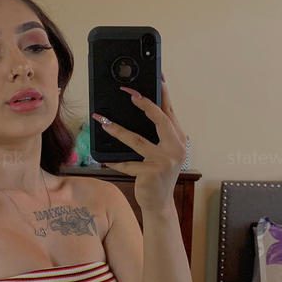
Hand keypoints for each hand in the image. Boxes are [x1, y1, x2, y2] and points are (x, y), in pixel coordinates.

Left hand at [91, 73, 186, 213]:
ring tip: (103, 121)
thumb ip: (157, 134)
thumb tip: (140, 110)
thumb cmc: (158, 175)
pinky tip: (103, 158)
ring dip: (118, 130)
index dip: (163, 94)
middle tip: (129, 92)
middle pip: (161, 120)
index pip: (170, 112)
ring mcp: (164, 161)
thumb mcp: (163, 152)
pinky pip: (127, 163)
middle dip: (144, 104)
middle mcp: (176, 148)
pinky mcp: (151, 172)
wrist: (160, 203)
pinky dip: (114, 161)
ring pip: (138, 140)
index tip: (156, 78)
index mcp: (179, 139)